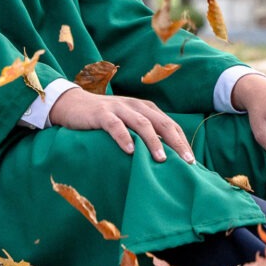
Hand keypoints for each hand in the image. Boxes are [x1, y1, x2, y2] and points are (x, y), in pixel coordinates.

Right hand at [48, 89, 194, 163]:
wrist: (73, 104)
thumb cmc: (104, 119)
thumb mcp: (127, 123)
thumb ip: (144, 134)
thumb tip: (164, 156)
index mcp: (145, 108)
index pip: (169, 124)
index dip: (182, 141)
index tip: (192, 160)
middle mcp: (135, 106)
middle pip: (161, 123)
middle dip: (176, 142)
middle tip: (187, 161)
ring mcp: (119, 108)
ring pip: (141, 124)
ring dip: (152, 141)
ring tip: (161, 159)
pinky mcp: (101, 114)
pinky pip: (115, 126)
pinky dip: (124, 137)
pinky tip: (129, 151)